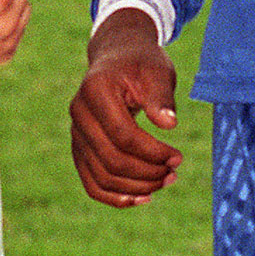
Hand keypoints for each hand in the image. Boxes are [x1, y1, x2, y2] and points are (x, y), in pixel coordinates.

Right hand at [70, 7, 182, 206]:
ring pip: (101, 176)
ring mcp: (76, 133)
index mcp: (95, 90)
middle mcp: (79, 113)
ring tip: (166, 181)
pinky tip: (143, 198)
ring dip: (136, 187)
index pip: (122, 134)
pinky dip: (115, 196)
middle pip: (111, 159)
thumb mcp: (157, 70)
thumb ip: (161, 96)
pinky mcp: (80, 148)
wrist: (119, 57)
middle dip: (147, 172)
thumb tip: (169, 124)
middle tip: (174, 170)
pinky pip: (92, 182)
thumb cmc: (141, 63)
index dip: (152, 152)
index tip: (178, 156)